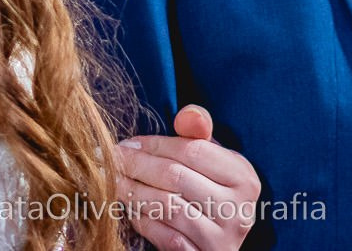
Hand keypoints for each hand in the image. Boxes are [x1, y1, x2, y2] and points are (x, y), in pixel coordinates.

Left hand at [118, 105, 259, 250]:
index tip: (127, 143)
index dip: (154, 144)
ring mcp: (222, 238)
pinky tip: (128, 209)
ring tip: (112, 181)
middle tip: (108, 159)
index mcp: (243, 177)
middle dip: (136, 165)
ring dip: (132, 191)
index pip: (192, 150)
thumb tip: (187, 114)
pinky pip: (165, 236)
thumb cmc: (210, 190)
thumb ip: (199, 133)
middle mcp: (238, 209)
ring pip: (167, 207)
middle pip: (176, 177)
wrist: (217, 241)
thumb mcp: (213, 160)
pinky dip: (142, 220)